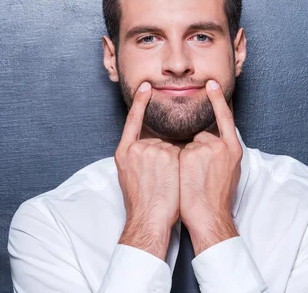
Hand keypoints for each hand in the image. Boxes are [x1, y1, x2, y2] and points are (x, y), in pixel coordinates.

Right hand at [115, 81, 180, 259]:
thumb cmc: (142, 204)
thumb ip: (137, 158)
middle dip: (164, 157)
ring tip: (166, 183)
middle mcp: (136, 148)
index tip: (145, 86)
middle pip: (158, 141)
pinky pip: (182, 153)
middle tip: (159, 180)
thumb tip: (149, 150)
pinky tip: (175, 179)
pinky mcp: (167, 155)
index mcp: (124, 152)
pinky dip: (184, 164)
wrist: (148, 220)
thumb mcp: (129, 176)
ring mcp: (152, 150)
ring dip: (174, 162)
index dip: (139, 103)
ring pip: (172, 148)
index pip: (132, 122)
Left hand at [179, 79, 242, 254]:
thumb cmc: (215, 200)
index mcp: (234, 149)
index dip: (218, 100)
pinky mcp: (192, 154)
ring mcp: (207, 149)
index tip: (211, 83)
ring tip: (192, 181)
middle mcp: (223, 146)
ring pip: (187, 145)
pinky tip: (185, 178)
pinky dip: (176, 163)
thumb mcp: (228, 172)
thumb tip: (207, 142)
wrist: (209, 218)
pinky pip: (177, 152)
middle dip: (196, 152)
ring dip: (184, 159)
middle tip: (199, 177)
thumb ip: (220, 153)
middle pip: (201, 137)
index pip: (226, 118)